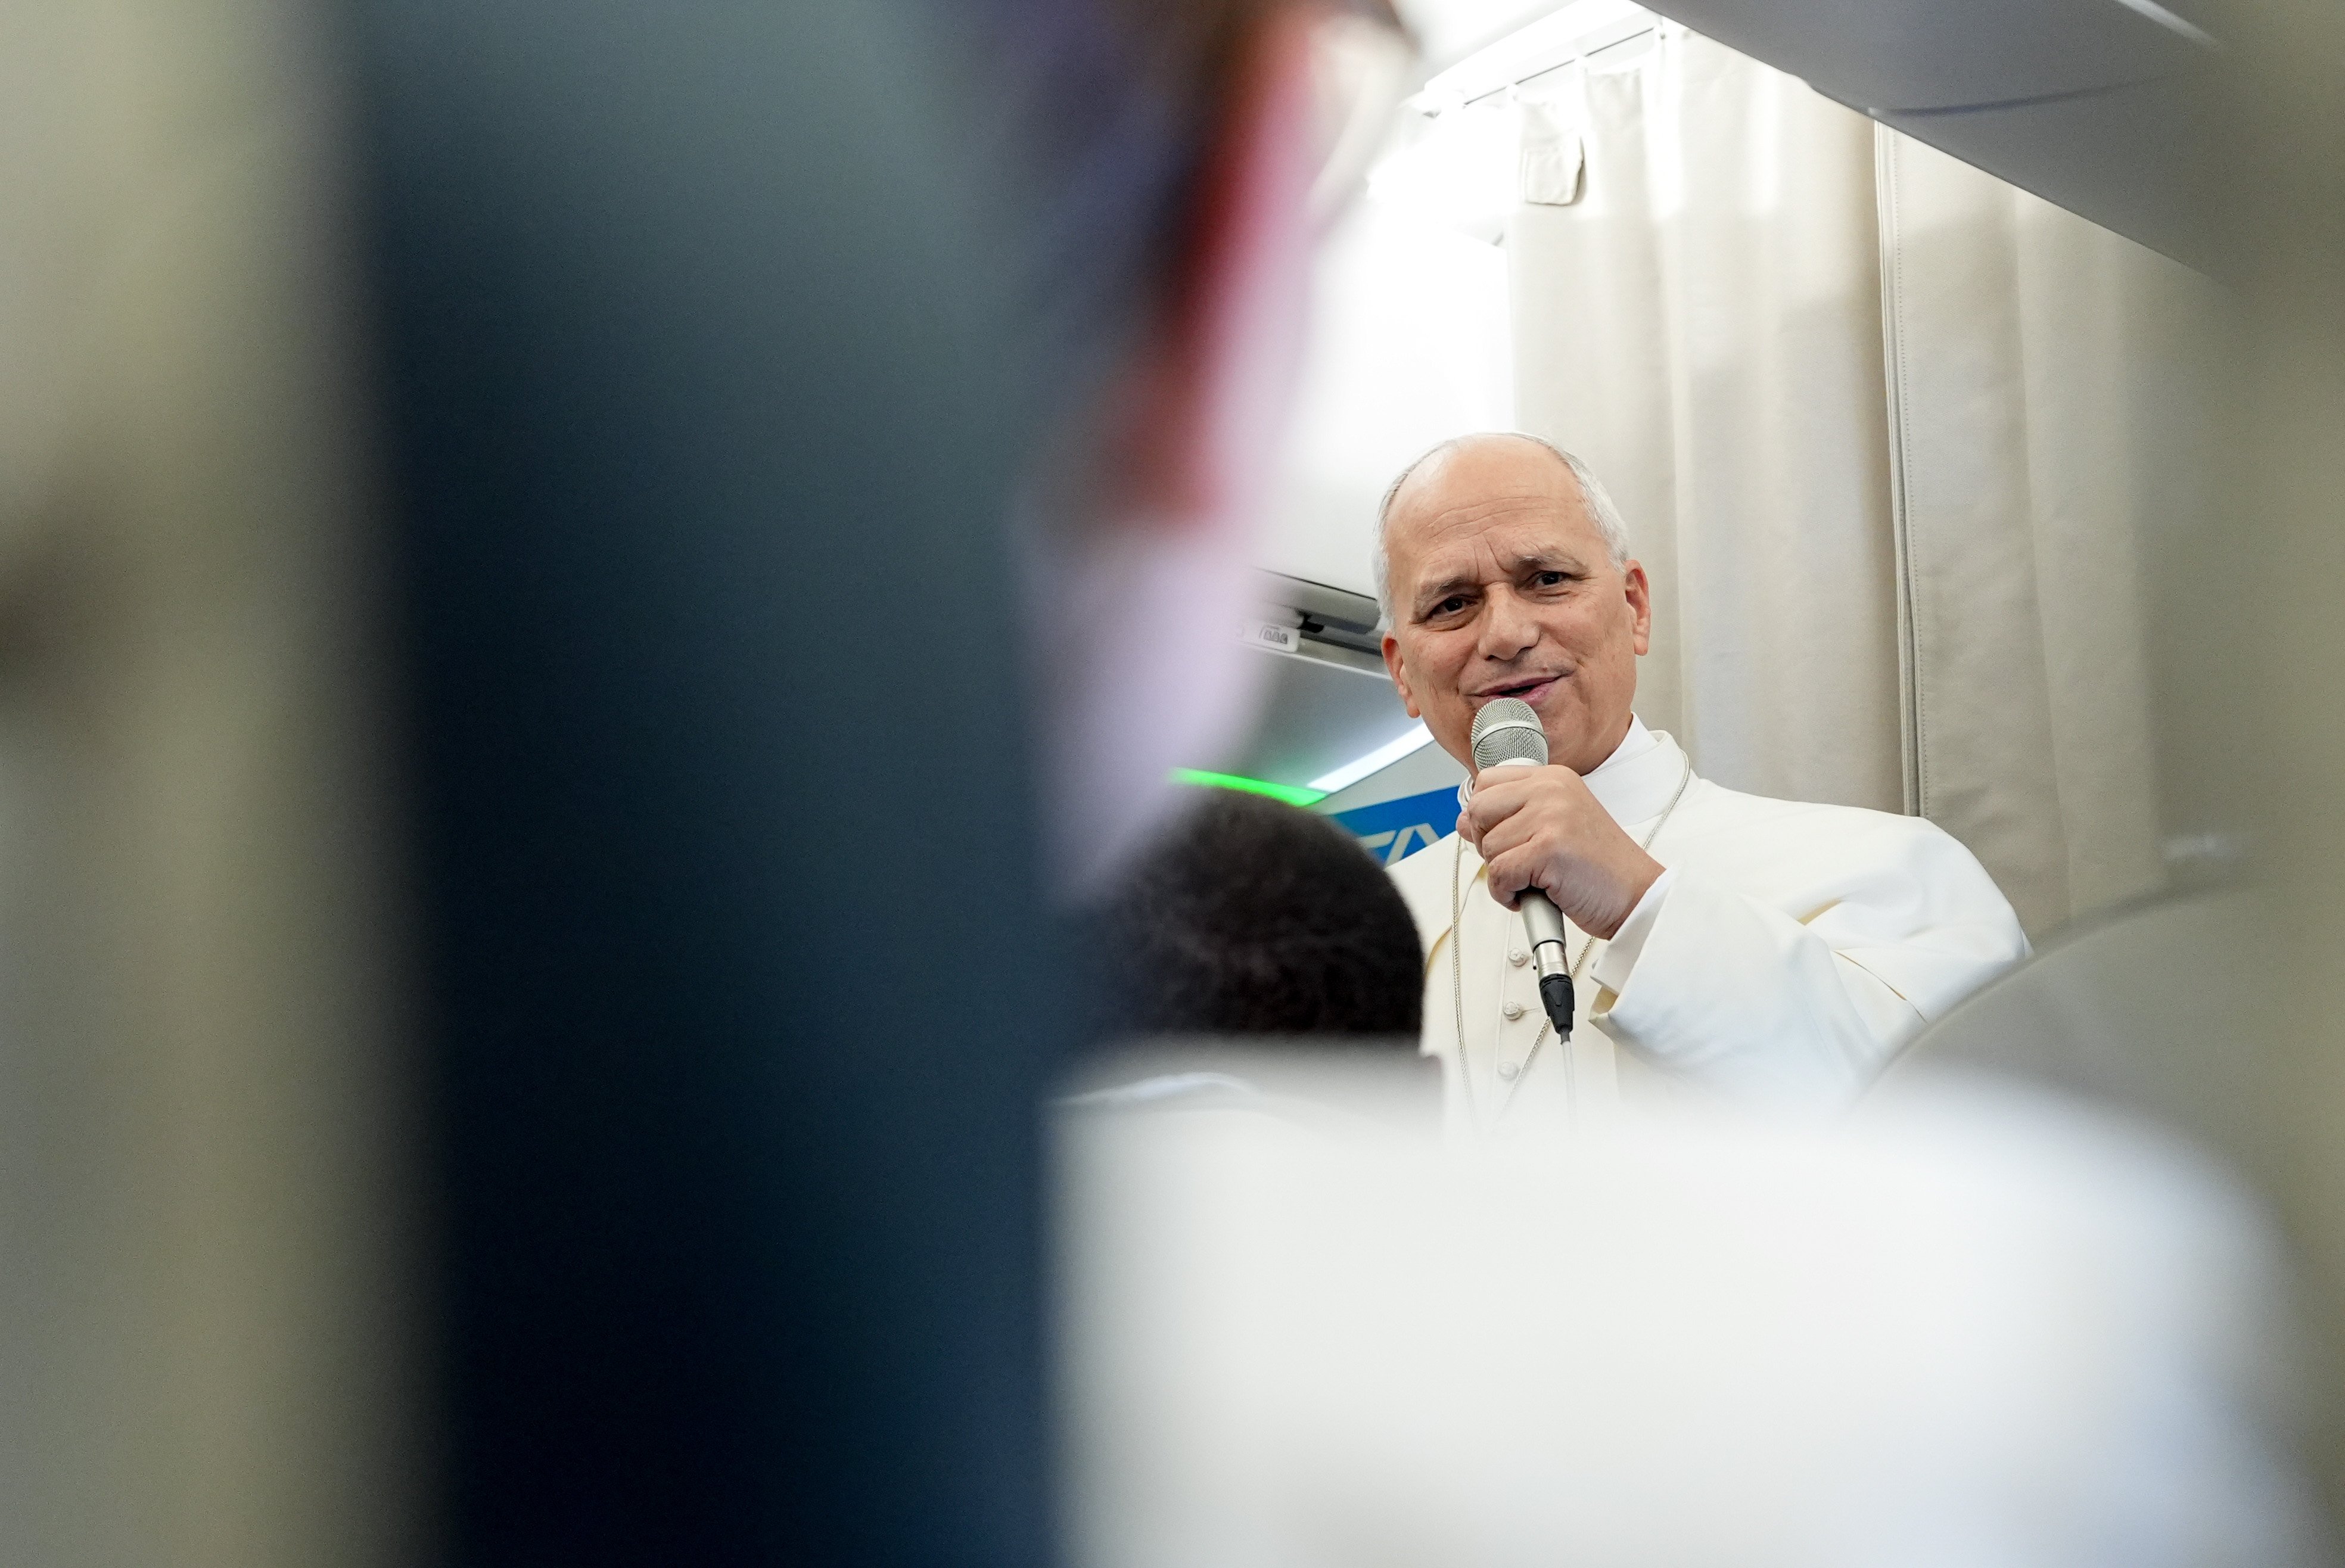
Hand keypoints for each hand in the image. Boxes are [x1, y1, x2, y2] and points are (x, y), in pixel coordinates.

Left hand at [1458, 763, 1663, 939]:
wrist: (1638, 896)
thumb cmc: (1600, 867)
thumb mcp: (1554, 828)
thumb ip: (1510, 818)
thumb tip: (1463, 820)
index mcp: (1553, 778)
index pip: (1487, 781)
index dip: (1485, 816)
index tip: (1506, 837)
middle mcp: (1552, 789)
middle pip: (1478, 810)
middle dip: (1487, 844)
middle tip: (1517, 862)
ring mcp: (1551, 816)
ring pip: (1487, 847)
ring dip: (1503, 876)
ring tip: (1535, 880)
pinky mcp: (1549, 849)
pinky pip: (1498, 874)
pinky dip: (1507, 894)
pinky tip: (1533, 895)